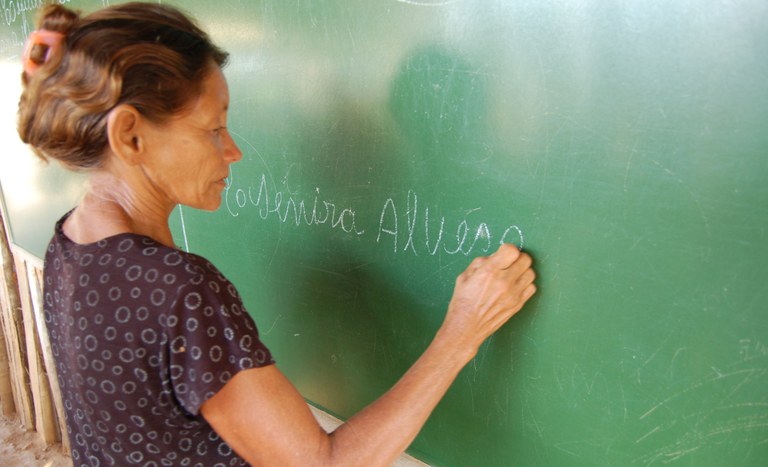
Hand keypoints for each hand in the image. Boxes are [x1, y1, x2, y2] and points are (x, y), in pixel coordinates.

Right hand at [440, 243, 536, 359]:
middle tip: (509, 263)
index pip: (512, 250)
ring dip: (523, 271)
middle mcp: (504, 282)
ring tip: (512, 275)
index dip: (508, 249)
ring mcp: (513, 294)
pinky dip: (525, 284)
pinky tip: (514, 286)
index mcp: (489, 272)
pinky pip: (532, 287)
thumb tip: (496, 256)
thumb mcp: (464, 276)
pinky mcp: (518, 304)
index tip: (503, 253)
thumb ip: (481, 262)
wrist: (466, 328)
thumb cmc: (463, 302)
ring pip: (531, 272)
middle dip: (517, 258)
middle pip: (526, 259)